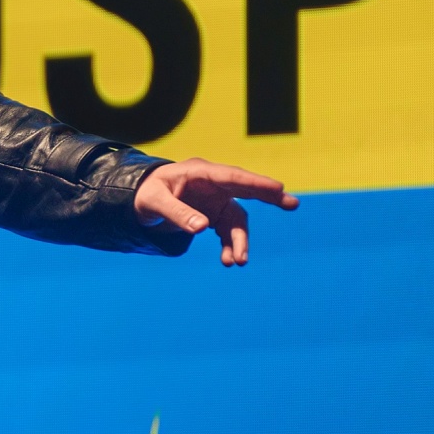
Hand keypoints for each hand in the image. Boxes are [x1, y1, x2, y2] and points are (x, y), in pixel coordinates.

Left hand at [134, 158, 296, 266]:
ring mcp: (217, 200)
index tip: (276, 187)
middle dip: (269, 196)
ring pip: (237, 220)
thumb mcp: (154, 202)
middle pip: (246, 190)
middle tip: (292, 203)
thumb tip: (202, 229)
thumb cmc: (147, 194)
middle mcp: (213, 185)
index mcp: (200, 172)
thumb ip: (177, 213)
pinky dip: (230, 246)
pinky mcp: (215, 216)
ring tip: (237, 261)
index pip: (232, 176)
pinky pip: (228, 232)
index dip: (255, 182)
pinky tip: (229, 261)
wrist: (141, 200)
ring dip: (240, 240)